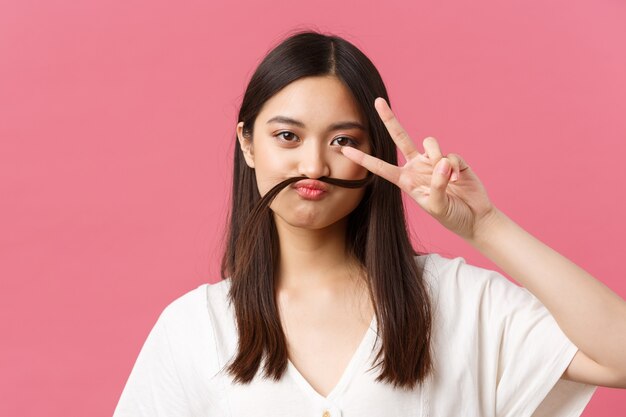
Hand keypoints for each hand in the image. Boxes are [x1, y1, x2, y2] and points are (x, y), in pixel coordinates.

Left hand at [341, 97, 497, 240]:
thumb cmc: (452, 216)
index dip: (363, 159)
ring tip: (448, 177)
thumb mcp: (438, 207)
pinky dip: (454, 167)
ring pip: (429, 142)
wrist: (474, 218)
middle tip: (377, 101)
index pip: (381, 167)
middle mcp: (417, 166)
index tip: (346, 150)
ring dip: (437, 157)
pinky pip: (450, 154)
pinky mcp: (452, 159)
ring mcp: (434, 161)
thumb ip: (437, 186)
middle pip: (400, 137)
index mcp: (406, 180)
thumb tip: (442, 162)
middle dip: (389, 119)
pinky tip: (459, 180)